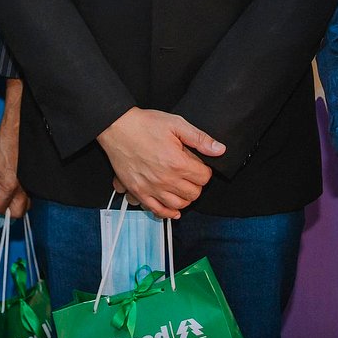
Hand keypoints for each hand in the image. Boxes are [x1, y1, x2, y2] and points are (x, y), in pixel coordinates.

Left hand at [0, 114, 28, 217]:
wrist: (17, 131)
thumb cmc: (4, 144)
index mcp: (10, 185)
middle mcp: (23, 188)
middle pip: (15, 214)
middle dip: (4, 214)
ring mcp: (30, 185)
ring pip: (24, 206)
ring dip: (13, 207)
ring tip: (1, 199)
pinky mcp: (33, 181)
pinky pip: (29, 197)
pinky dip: (19, 198)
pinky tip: (10, 192)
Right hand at [97, 108, 224, 218]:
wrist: (117, 127)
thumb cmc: (145, 124)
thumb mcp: (176, 124)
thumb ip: (199, 139)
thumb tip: (220, 150)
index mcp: (177, 163)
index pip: (204, 178)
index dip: (205, 170)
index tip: (198, 165)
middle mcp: (166, 179)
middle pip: (193, 194)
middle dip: (197, 185)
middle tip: (191, 175)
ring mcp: (152, 188)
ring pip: (178, 205)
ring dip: (185, 199)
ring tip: (183, 188)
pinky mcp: (139, 192)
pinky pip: (157, 211)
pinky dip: (168, 213)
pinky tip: (173, 210)